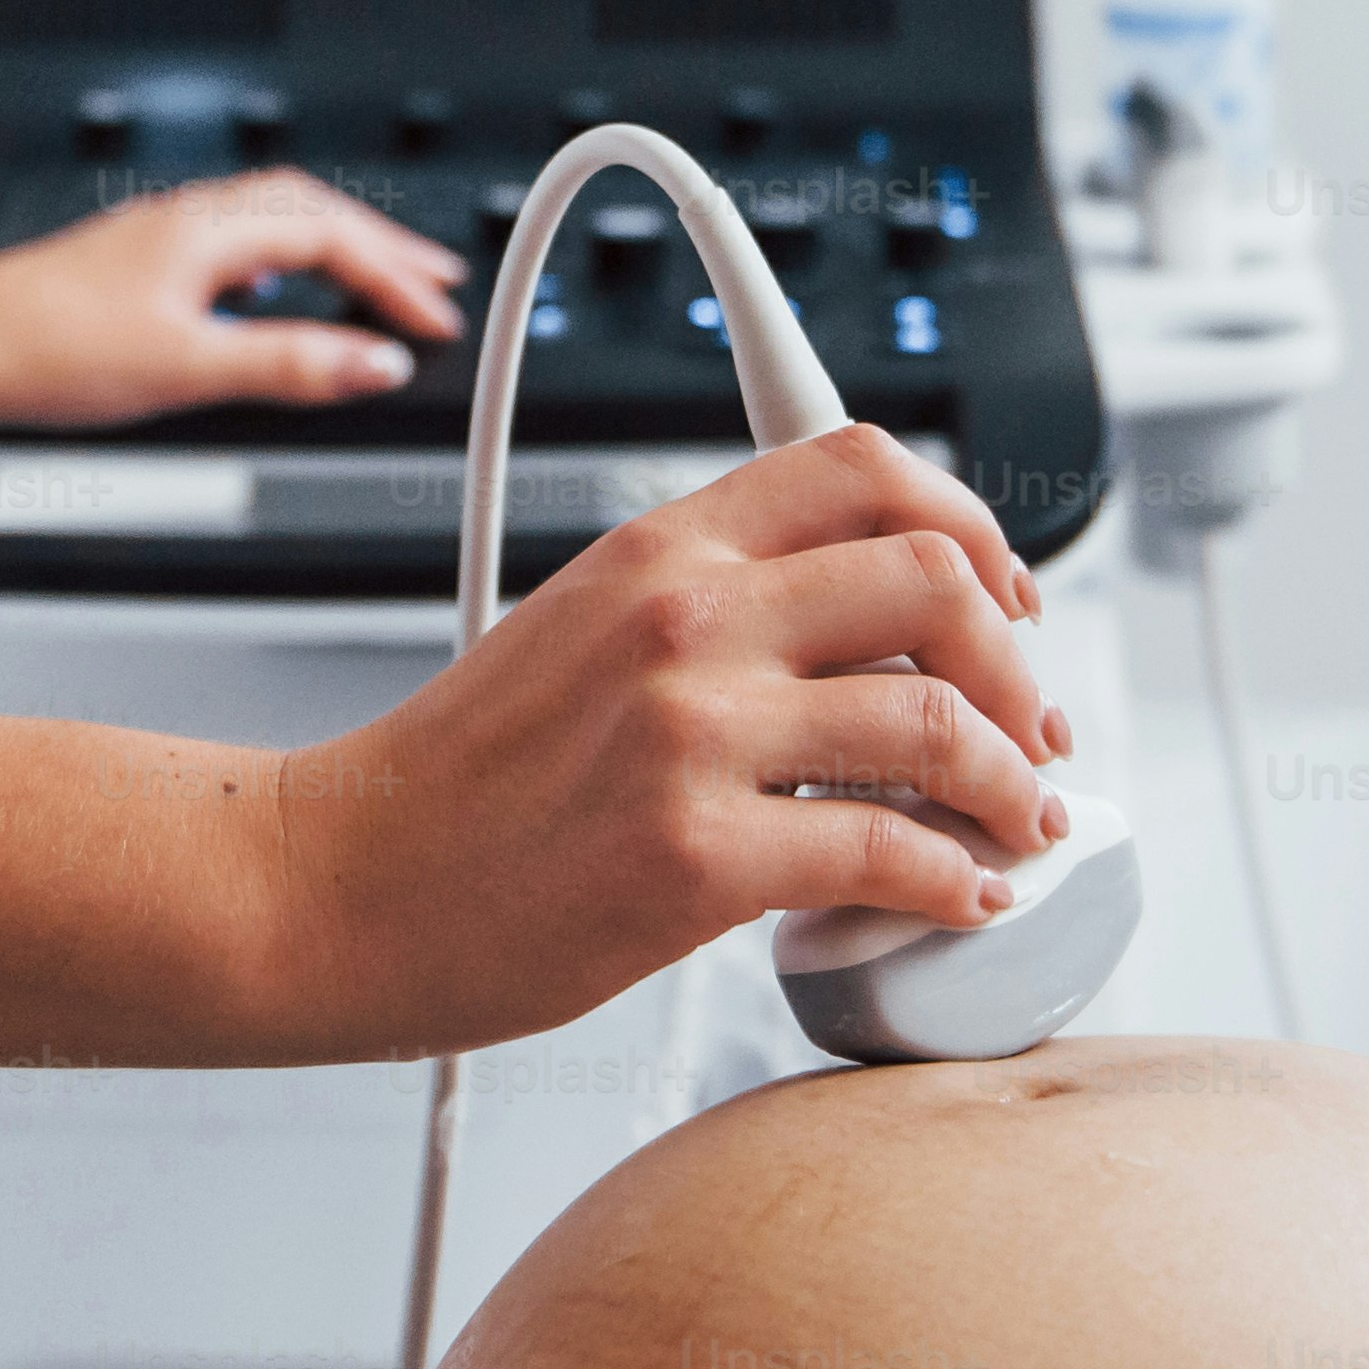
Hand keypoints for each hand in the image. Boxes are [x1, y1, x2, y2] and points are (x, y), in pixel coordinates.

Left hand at [0, 170, 468, 430]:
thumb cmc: (44, 349)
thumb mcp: (186, 368)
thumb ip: (287, 365)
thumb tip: (373, 363)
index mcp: (206, 230)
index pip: (330, 235)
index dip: (394, 275)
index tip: (437, 317)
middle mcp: (183, 220)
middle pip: (307, 209)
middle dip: (377, 242)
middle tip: (433, 280)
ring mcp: (154, 240)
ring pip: (266, 222)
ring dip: (329, 248)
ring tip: (369, 286)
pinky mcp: (130, 268)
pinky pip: (229, 246)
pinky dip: (277, 265)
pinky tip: (265, 302)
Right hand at [260, 423, 1071, 1056]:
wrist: (336, 882)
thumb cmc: (454, 785)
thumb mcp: (580, 630)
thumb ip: (701, 607)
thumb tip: (845, 637)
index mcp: (660, 547)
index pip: (866, 467)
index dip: (975, 528)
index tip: (1008, 599)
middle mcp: (683, 616)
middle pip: (936, 578)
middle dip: (1020, 664)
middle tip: (1033, 730)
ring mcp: (690, 731)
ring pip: (936, 719)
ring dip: (1012, 784)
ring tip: (1016, 827)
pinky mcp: (693, 856)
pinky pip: (886, 852)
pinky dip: (953, 883)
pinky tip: (955, 901)